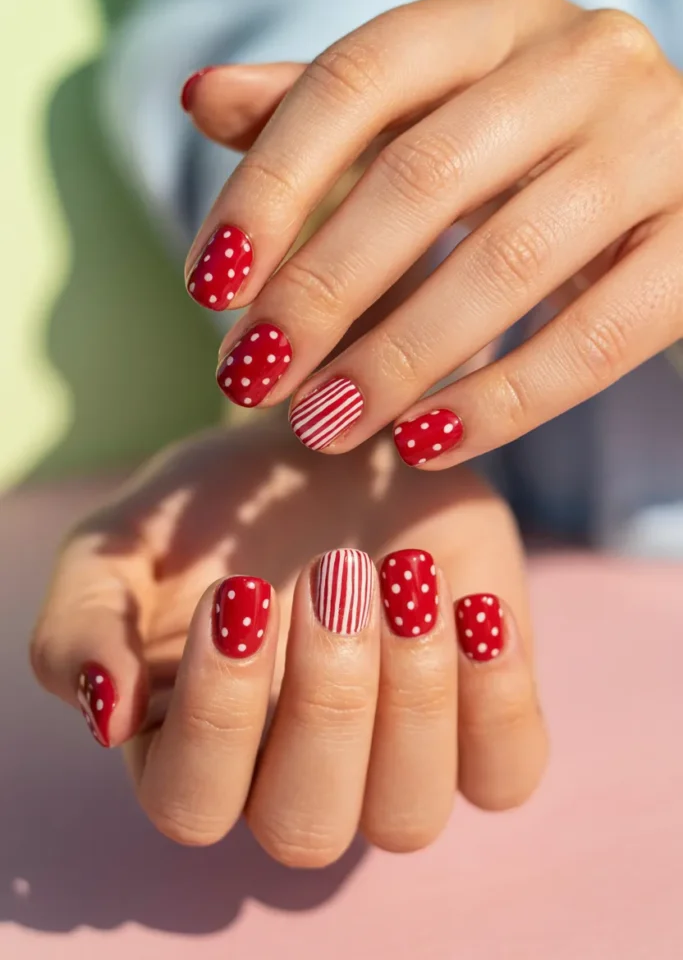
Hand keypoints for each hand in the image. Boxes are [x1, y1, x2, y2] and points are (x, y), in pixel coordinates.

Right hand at [31, 424, 545, 863]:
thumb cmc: (221, 503)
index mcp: (192, 748)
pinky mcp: (478, 722)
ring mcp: (392, 760)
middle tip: (335, 570)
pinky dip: (496, 698)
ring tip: (406, 575)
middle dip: (324, 700)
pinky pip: (504, 771)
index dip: (217, 714)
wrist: (333, 443)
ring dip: (411, 697)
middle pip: (304, 829)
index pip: (192, 801)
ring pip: (406, 818)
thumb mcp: (125, 540)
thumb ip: (83, 625)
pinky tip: (473, 606)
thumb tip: (104, 716)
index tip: (239, 592)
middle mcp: (293, 777)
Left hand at [183, 0, 682, 467]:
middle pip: (422, 179)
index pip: (355, 82)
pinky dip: (499, 403)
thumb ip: (321, 112)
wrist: (682, 177)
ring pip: (505, 265)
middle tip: (252, 379)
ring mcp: (656, 147)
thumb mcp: (428, 112)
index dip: (269, 188)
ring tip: (321, 426)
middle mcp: (582, 60)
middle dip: (321, 291)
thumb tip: (200, 99)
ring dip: (396, 360)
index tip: (208, 288)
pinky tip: (423, 444)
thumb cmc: (526, 148)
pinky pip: (592, 340)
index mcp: (494, 18)